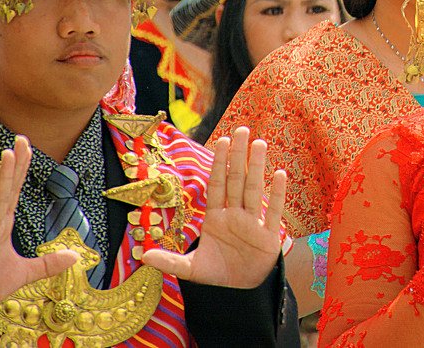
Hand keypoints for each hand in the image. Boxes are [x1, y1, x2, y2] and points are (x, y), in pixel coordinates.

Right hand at [0, 137, 77, 321]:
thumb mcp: (25, 273)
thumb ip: (48, 264)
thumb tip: (75, 257)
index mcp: (4, 224)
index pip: (16, 190)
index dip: (22, 168)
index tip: (27, 145)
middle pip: (8, 188)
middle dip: (15, 163)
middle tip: (21, 137)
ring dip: (4, 177)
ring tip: (9, 153)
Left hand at [142, 127, 285, 288]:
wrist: (239, 294)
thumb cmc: (216, 275)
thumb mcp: (190, 269)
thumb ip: (169, 261)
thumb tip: (143, 256)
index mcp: (216, 217)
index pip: (218, 185)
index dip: (220, 163)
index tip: (222, 140)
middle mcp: (235, 215)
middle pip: (236, 180)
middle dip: (238, 156)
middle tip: (242, 130)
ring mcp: (253, 224)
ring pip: (254, 190)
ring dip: (257, 167)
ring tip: (259, 144)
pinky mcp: (269, 237)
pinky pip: (273, 212)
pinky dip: (277, 194)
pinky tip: (280, 174)